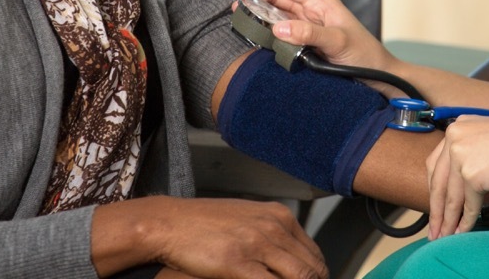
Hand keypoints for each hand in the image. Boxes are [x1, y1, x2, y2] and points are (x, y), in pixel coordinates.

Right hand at [98, 196, 325, 278]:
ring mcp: (257, 244)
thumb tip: (292, 259)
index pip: (314, 254)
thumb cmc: (206, 224)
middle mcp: (274, 227)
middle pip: (312, 269)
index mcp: (279, 216)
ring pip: (300, 277)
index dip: (318, 277)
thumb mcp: (248, 219)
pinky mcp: (238, 263)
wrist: (171, 222)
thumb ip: (272, 235)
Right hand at [235, 0, 392, 73]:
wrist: (380, 78)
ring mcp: (308, 28)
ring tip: (242, 22)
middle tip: (236, 9)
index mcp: (321, 2)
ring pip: (277, 16)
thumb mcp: (339, 42)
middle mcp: (312, 12)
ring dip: (259, 17)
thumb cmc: (367, 56)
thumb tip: (280, 28)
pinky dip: (268, 35)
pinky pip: (282, 35)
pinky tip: (259, 39)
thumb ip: (310, 33)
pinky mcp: (306, 44)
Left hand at [425, 115, 488, 239]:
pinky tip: (464, 230)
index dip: (434, 189)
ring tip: (445, 235)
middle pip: (438, 182)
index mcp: (457, 127)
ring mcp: (461, 156)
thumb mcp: (488, 142)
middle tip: (433, 228)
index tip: (434, 205)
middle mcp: (454, 138)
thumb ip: (470, 157)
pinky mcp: (472, 174)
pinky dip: (466, 221)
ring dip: (448, 220)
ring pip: (451, 197)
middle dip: (436, 209)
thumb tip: (458, 190)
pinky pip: (468, 205)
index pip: (436, 164)